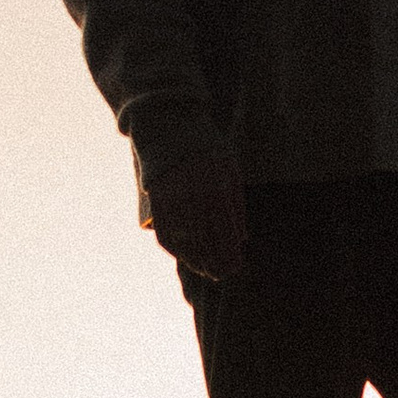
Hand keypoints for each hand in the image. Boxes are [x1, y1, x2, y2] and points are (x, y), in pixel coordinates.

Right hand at [145, 149, 247, 279]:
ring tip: (205, 271)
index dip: (229, 254)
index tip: (235, 267)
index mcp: (218, 186)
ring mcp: (173, 196)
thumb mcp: (230, 167)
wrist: (171, 121)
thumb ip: (236, 203)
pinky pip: (163, 231)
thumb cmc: (207, 147)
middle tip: (221, 276)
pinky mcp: (155, 197)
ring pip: (183, 240)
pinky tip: (184, 256)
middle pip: (206, 241)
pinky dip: (173, 248)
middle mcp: (195, 194)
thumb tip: (242, 238)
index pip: (225, 232)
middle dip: (215, 262)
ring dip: (195, 260)